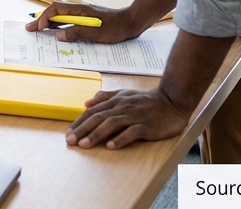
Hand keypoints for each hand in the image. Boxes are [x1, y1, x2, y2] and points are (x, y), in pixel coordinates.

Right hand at [25, 1, 140, 43]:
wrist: (132, 22)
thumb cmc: (117, 27)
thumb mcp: (97, 33)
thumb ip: (77, 33)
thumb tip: (58, 35)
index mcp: (79, 9)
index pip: (56, 9)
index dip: (45, 18)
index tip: (38, 28)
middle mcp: (78, 8)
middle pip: (55, 11)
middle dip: (41, 19)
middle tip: (29, 28)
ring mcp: (82, 12)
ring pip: (60, 14)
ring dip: (48, 22)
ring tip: (37, 29)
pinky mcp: (85, 17)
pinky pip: (67, 18)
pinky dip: (57, 23)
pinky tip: (55, 30)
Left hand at [66, 88, 189, 148]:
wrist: (172, 100)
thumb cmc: (147, 100)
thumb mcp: (124, 93)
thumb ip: (105, 97)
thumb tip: (86, 102)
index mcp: (115, 101)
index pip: (92, 111)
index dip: (79, 122)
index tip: (68, 133)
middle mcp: (122, 107)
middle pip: (98, 118)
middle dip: (82, 130)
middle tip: (70, 141)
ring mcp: (134, 116)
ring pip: (111, 124)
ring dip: (96, 134)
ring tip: (84, 144)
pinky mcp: (146, 126)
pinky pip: (132, 132)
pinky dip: (120, 139)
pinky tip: (111, 146)